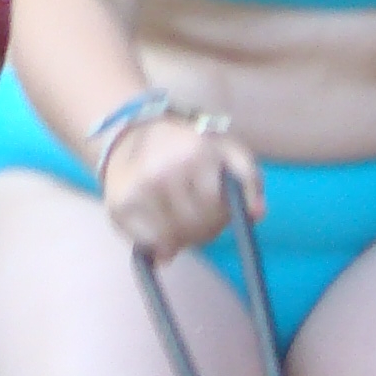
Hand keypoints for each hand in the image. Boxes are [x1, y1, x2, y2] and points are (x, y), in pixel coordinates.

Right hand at [100, 114, 264, 260]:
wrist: (131, 132)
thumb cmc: (189, 145)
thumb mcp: (227, 150)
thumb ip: (249, 180)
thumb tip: (257, 214)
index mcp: (195, 155)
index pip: (215, 209)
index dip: (220, 218)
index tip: (217, 212)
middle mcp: (163, 172)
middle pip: (193, 227)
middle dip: (202, 230)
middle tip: (199, 220)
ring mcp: (138, 190)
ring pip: (171, 240)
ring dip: (181, 239)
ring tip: (180, 222)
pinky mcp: (118, 206)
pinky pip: (147, 243)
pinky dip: (157, 243)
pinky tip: (160, 225)